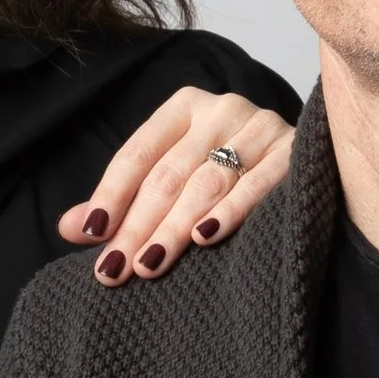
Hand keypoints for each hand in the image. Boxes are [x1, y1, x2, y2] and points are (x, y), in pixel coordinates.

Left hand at [59, 87, 295, 282]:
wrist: (309, 159)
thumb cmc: (226, 173)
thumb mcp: (171, 177)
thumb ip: (123, 201)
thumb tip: (69, 228)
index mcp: (184, 108)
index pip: (137, 154)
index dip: (111, 195)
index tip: (92, 235)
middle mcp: (221, 109)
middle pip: (168, 174)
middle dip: (137, 225)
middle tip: (115, 269)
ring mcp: (259, 127)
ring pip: (206, 182)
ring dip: (174, 227)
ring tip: (149, 264)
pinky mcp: (293, 152)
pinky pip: (256, 185)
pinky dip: (229, 212)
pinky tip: (204, 238)